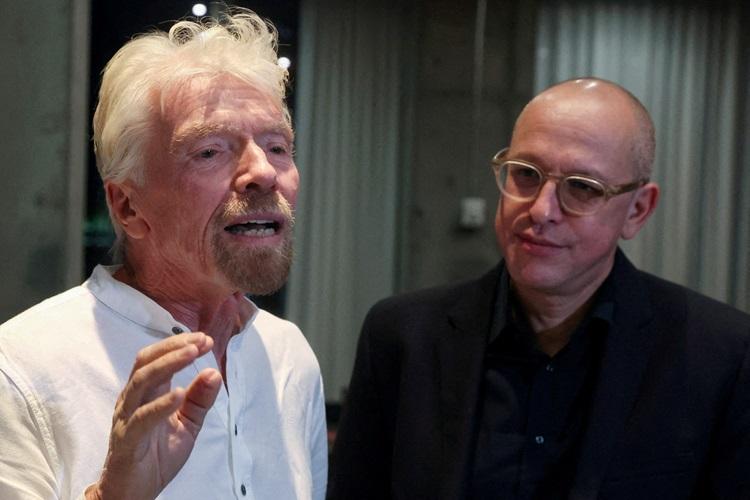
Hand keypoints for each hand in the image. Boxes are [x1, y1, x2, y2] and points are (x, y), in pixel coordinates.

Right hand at [85, 332, 221, 499]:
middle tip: (200, 341)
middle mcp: (133, 400)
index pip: (158, 358)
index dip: (179, 345)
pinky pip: (141, 418)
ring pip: (142, 382)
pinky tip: (178, 394)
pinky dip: (161, 404)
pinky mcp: (127, 441)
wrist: (133, 494)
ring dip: (168, 365)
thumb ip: (199, 399)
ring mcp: (127, 419)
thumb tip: (214, 372)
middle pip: (146, 362)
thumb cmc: (156, 456)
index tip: (206, 339)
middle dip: (173, 347)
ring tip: (191, 354)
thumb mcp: (188, 425)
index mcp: (146, 394)